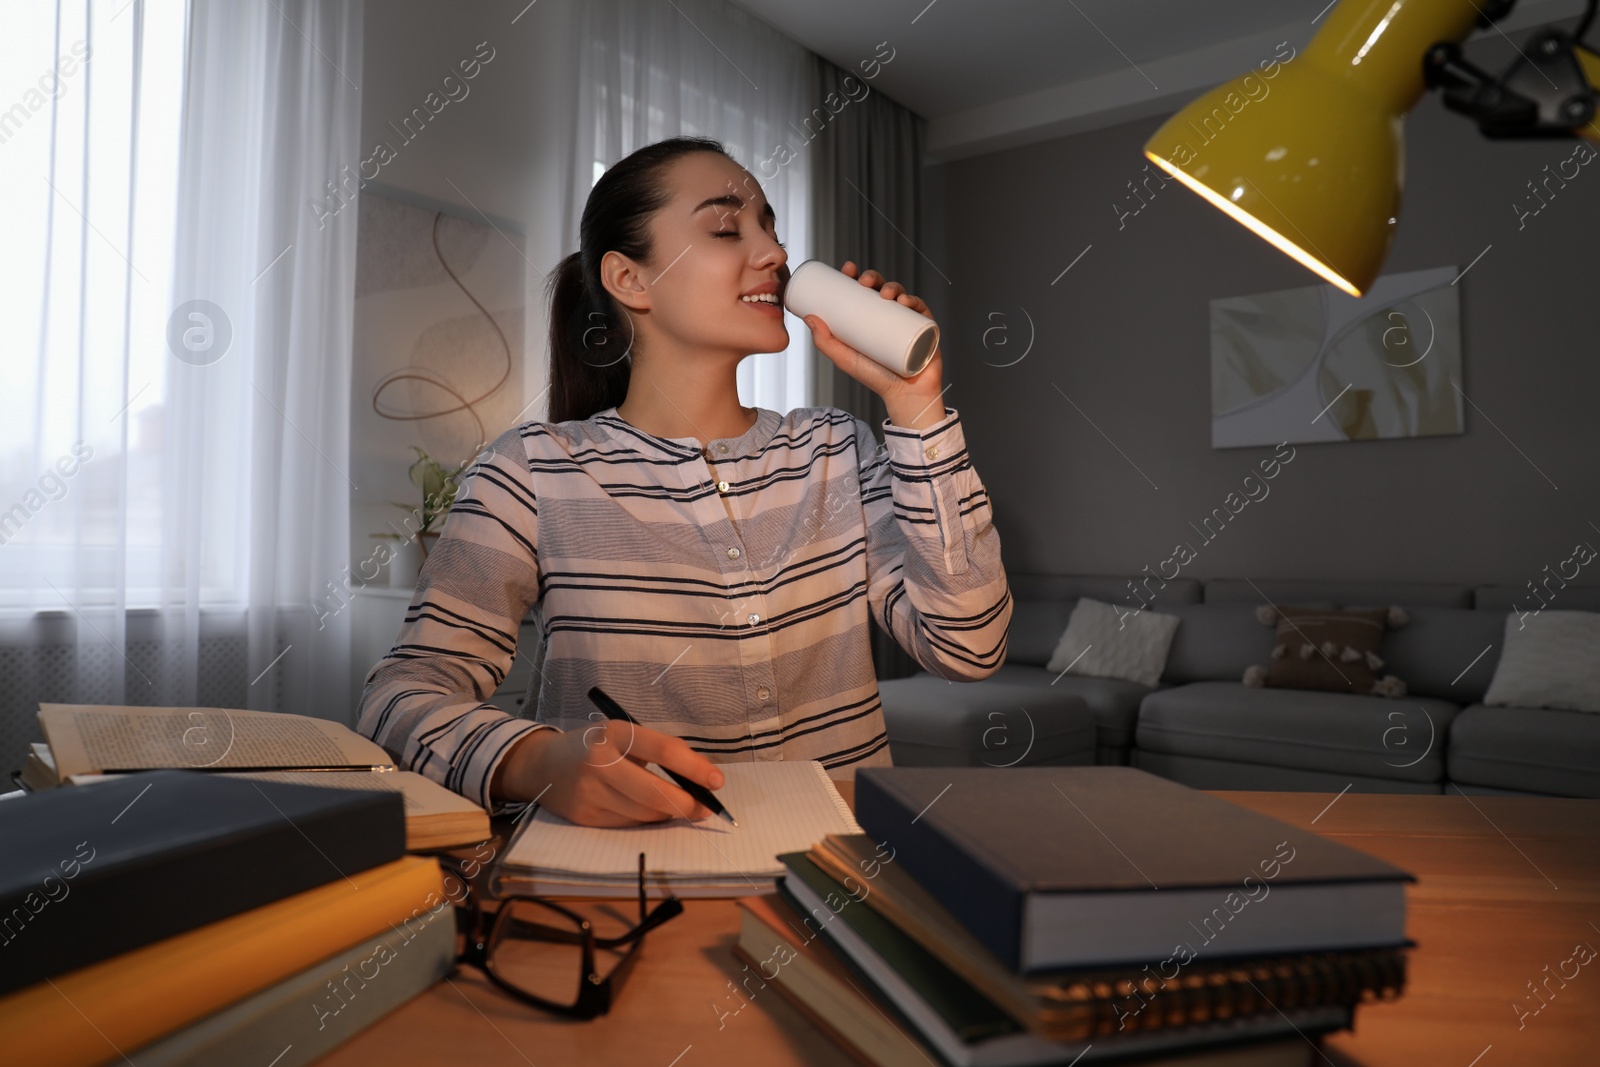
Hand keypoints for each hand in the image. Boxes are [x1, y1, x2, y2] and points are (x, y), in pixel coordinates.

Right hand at [491, 720, 725, 826]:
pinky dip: (644, 820)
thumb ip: (658, 752)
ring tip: (677, 806)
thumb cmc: (595, 747)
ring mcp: (590, 792)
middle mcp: (600, 762)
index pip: (664, 750)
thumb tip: (701, 777)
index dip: (695, 768)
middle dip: (687, 804)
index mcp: (615, 733)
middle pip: (656, 792)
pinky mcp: (584, 816)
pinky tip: (645, 810)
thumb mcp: (623, 735)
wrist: (542, 765)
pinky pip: (628, 824)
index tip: (717, 781)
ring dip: (667, 814)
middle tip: (705, 808)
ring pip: (644, 813)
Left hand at [801, 261, 945, 430]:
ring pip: (901, 295)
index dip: (857, 276)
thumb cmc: (874, 377)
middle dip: (874, 277)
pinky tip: (905, 302)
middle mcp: (891, 316)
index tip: (848, 269)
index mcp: (872, 317)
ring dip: (894, 286)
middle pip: (882, 288)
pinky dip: (915, 301)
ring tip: (885, 294)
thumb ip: (825, 342)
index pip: (864, 291)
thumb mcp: (845, 358)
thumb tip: (809, 318)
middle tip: (864, 281)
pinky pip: (922, 309)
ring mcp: (909, 320)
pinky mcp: (926, 328)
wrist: (903, 396)